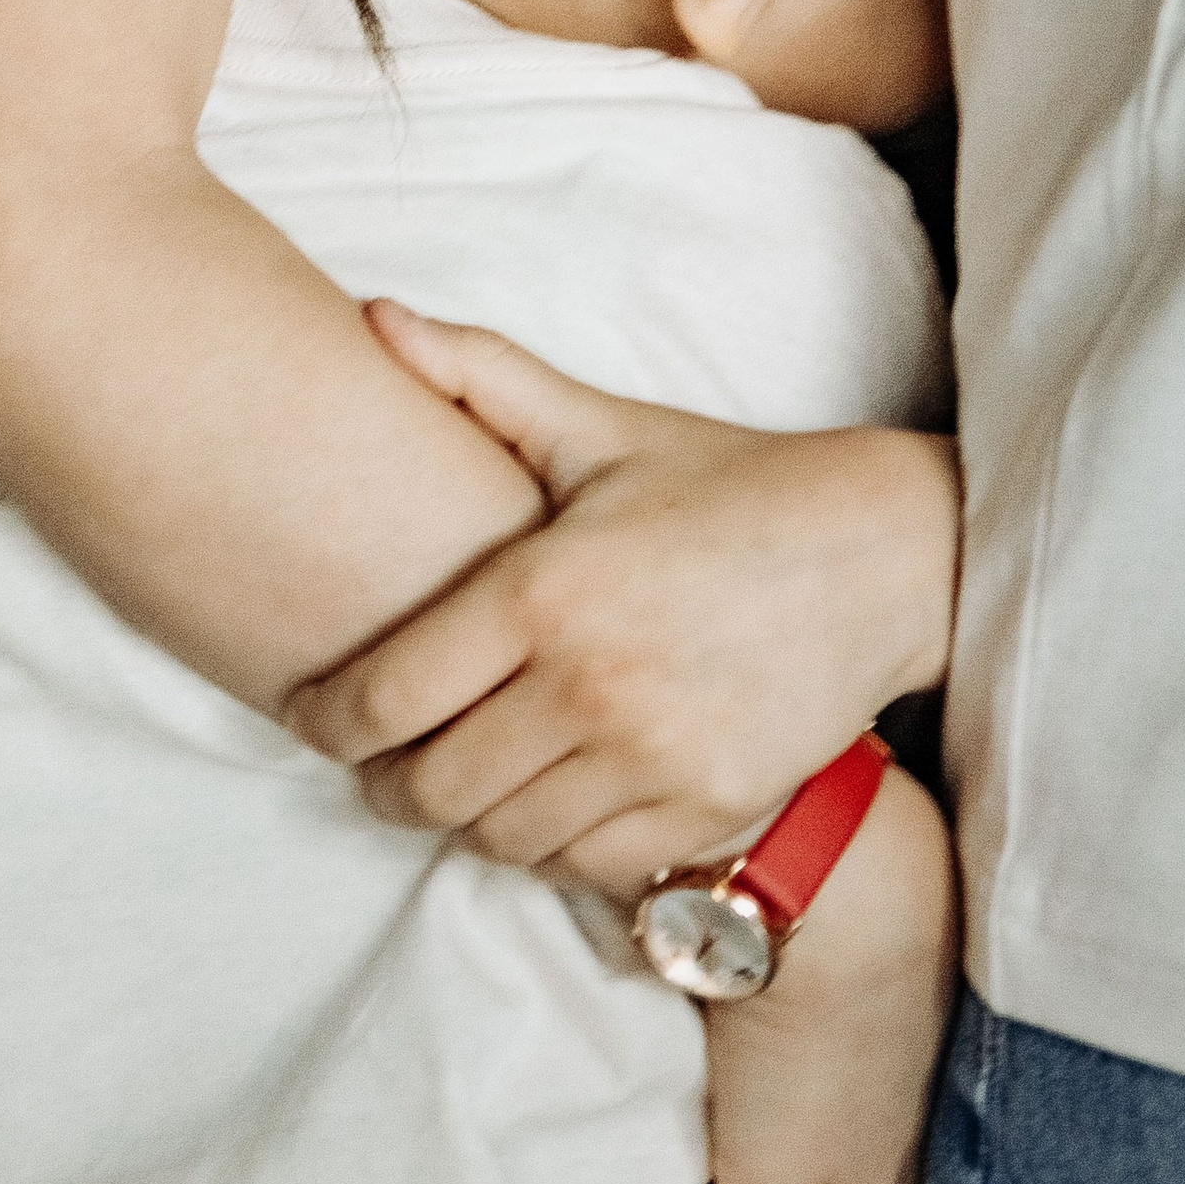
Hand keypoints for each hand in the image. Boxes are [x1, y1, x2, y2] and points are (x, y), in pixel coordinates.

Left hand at [286, 305, 957, 897]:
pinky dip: (547, 846)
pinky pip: (585, 865)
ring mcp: (651, 759)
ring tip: (453, 782)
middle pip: (430, 785)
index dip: (325, 720)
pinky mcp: (704, 810)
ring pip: (501, 837)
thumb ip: (479, 374)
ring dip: (462, 819)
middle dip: (382, 782)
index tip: (309, 716)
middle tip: (375, 763)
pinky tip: (540, 803)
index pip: (386, 695)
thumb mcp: (600, 427)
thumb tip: (371, 317)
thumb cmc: (722, 484)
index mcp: (543, 591)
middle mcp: (589, 686)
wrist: (876, 554)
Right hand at [674, 761, 958, 1183]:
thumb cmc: (866, 870)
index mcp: (929, 1094)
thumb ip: (860, 956)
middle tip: (730, 1183)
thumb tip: (810, 942)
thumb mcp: (883, 923)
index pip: (882, 1166)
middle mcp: (899, 1161)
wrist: (833, 890)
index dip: (836, 1155)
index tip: (793, 1132)